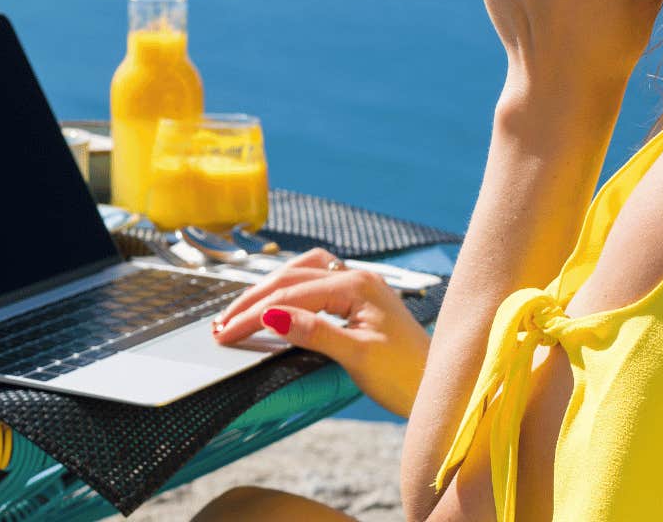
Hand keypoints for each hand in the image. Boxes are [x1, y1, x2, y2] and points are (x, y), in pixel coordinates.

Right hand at [211, 249, 429, 414]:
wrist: (441, 388)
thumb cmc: (407, 377)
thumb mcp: (358, 357)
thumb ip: (314, 332)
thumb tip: (272, 316)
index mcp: (356, 286)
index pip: (291, 295)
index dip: (253, 314)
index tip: (224, 333)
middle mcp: (357, 277)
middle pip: (291, 278)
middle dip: (253, 300)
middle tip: (221, 325)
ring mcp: (358, 286)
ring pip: (301, 274)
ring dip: (269, 289)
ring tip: (241, 310)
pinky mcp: (358, 300)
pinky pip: (314, 283)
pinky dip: (289, 290)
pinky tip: (277, 302)